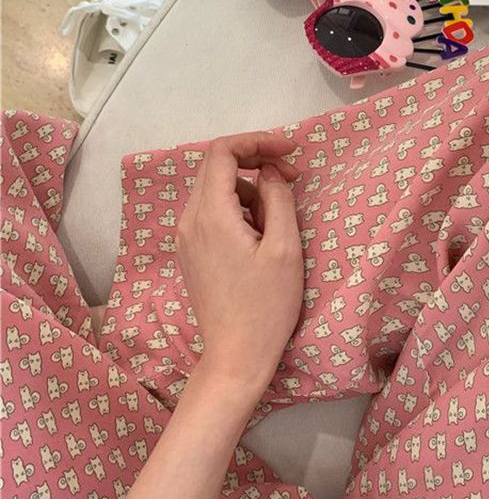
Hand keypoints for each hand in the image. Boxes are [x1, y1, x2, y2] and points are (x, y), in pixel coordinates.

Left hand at [175, 131, 303, 389]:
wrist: (236, 356)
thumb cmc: (266, 305)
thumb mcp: (284, 247)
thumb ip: (277, 198)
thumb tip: (269, 171)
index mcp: (211, 214)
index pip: (223, 151)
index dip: (257, 141)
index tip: (290, 151)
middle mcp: (189, 219)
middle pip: (216, 166)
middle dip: (256, 162)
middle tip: (292, 178)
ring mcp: (186, 237)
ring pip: (216, 189)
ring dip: (250, 188)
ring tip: (278, 218)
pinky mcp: (191, 251)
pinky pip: (212, 211)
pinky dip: (238, 207)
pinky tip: (260, 233)